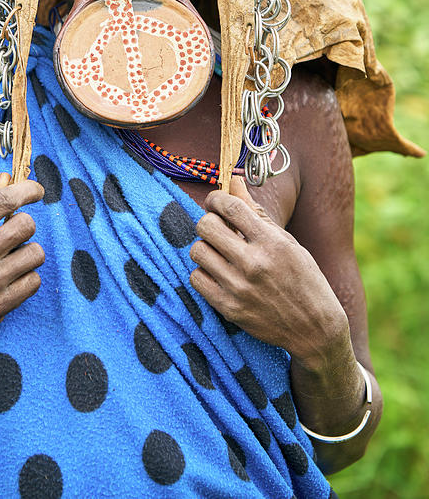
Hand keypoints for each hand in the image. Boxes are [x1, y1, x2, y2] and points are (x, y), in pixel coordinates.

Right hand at [0, 173, 44, 365]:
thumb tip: (8, 178)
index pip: (4, 200)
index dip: (27, 190)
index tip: (37, 190)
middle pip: (26, 224)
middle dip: (25, 224)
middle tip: (14, 232)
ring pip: (36, 253)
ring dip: (28, 252)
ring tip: (12, 258)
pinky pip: (34, 281)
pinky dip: (27, 277)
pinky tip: (12, 278)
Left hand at [189, 177, 348, 366]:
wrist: (314, 329)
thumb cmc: (303, 278)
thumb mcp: (287, 241)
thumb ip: (256, 212)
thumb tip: (234, 181)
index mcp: (272, 242)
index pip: (231, 206)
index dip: (216, 198)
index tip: (216, 201)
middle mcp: (254, 263)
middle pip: (206, 225)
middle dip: (208, 221)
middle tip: (217, 227)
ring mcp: (240, 288)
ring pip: (197, 250)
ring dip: (205, 247)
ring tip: (219, 252)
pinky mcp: (229, 309)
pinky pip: (196, 278)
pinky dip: (203, 273)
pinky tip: (217, 273)